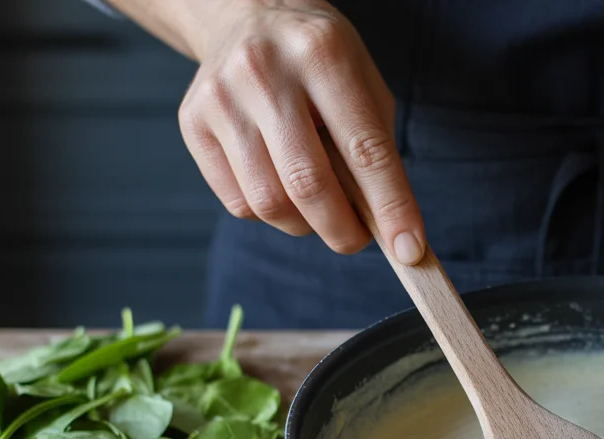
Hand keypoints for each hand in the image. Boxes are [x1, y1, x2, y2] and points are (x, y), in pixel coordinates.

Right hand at [176, 0, 424, 261]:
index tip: (409, 250)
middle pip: (308, 184)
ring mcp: (221, 98)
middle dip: (343, 230)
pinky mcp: (193, 123)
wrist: (248, 14)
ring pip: (269, 203)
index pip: (365, 149)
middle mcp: (264, 72)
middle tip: (358, 239)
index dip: (391, 207)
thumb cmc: (320, 61)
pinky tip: (281, 186)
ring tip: (319, 207)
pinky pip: (238, 202)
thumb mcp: (363, 87)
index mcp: (322, 54)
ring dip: (305, 225)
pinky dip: (270, 213)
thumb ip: (378, 155)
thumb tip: (389, 230)